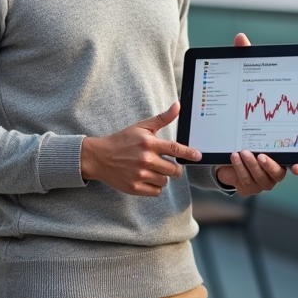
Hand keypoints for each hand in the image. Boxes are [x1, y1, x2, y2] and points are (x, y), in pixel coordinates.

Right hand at [80, 102, 201, 195]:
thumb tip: (178, 106)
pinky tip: (146, 178)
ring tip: (152, 170)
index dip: (189, 153)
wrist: (99, 157)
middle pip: (173, 170)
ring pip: (165, 181)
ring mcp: (140, 175)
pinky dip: (154, 187)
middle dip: (174, 169)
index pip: (175, 149)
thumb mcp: (141, 127)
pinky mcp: (134, 187)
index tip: (198, 156)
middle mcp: (145, 159)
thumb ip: (162, 118)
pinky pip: (156, 192)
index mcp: (148, 143)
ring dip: (162, 177)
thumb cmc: (122, 140)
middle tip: (168, 165)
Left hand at [216, 150, 297, 194]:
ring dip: (251, 164)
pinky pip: (245, 179)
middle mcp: (273, 176)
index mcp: (279, 164)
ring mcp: (261, 184)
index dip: (296, 168)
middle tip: (260, 156)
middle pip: (276, 173)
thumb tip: (264, 129)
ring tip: (244, 153)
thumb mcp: (254, 146)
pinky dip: (239, 167)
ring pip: (259, 176)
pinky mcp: (248, 189)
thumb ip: (261, 143)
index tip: (297, 168)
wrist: (228, 165)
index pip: (292, 165)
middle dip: (268, 165)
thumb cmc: (246, 152)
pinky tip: (235, 158)